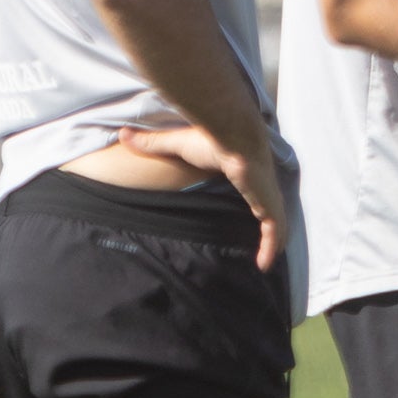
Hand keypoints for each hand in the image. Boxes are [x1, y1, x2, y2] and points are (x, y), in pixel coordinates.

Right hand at [117, 121, 284, 269]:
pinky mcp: (267, 203)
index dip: (253, 204)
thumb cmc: (209, 136)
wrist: (231, 131)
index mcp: (244, 172)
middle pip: (268, 211)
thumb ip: (153, 143)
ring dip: (272, 243)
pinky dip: (270, 248)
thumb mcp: (177, 144)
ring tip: (265, 264)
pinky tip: (264, 266)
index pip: (253, 191)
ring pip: (275, 225)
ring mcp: (266, 194)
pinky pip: (274, 231)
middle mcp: (259, 185)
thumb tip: (122, 134)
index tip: (249, 214)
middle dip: (268, 228)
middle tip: (263, 247)